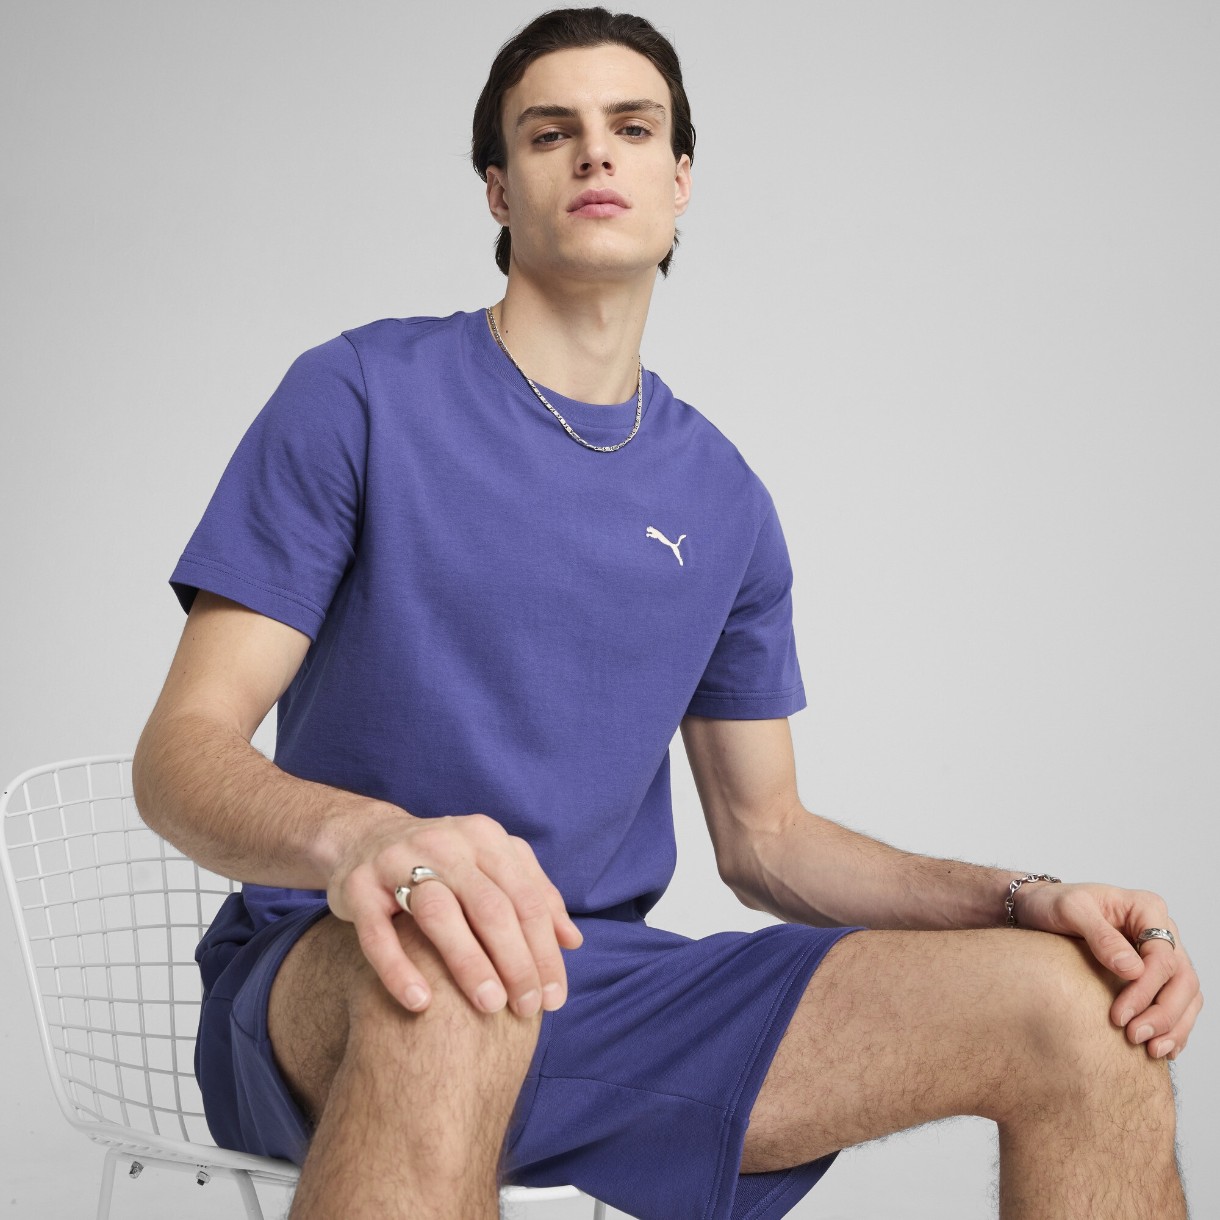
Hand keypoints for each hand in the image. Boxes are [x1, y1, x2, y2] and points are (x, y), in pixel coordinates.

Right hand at [326, 808, 582, 1017]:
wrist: (364, 837)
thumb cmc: (443, 864)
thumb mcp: (492, 866)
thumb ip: (535, 896)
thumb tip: (573, 942)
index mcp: (485, 838)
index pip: (525, 899)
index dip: (544, 950)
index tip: (554, 998)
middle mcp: (446, 843)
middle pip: (490, 906)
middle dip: (515, 962)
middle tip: (527, 1009)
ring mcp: (398, 861)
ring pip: (439, 914)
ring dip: (468, 962)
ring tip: (489, 1006)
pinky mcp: (358, 886)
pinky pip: (378, 933)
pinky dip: (399, 969)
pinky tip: (421, 1003)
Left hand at [1014, 880, 1201, 1059]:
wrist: (1036, 909)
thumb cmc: (1051, 903)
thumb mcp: (1069, 910)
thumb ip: (1100, 935)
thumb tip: (1132, 969)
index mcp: (1147, 909)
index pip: (1162, 957)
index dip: (1145, 990)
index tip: (1119, 1016)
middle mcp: (1161, 930)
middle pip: (1183, 979)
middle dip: (1163, 1014)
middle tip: (1135, 1037)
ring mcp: (1160, 953)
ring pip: (1187, 995)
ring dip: (1174, 1026)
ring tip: (1151, 1050)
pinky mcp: (1154, 973)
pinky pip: (1178, 1003)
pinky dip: (1174, 1027)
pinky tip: (1161, 1047)